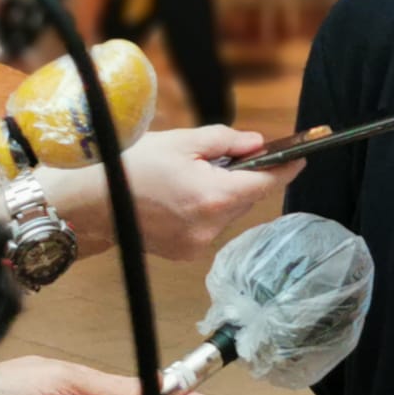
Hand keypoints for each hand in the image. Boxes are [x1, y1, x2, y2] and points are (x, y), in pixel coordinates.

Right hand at [40, 125, 303, 259]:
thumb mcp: (183, 141)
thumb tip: (258, 143)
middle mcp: (211, 226)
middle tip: (232, 156)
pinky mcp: (185, 253)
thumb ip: (226, 141)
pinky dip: (206, 210)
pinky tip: (183, 196)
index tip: (301, 157)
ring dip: (224, 194)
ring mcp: (198, 244)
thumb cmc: (134, 165)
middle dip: (246, 176)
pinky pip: (209, 226)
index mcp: (215, 195)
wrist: (93, 202)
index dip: (286, 168)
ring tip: (197, 175)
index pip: (266, 182)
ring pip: (228, 213)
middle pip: (246, 198)